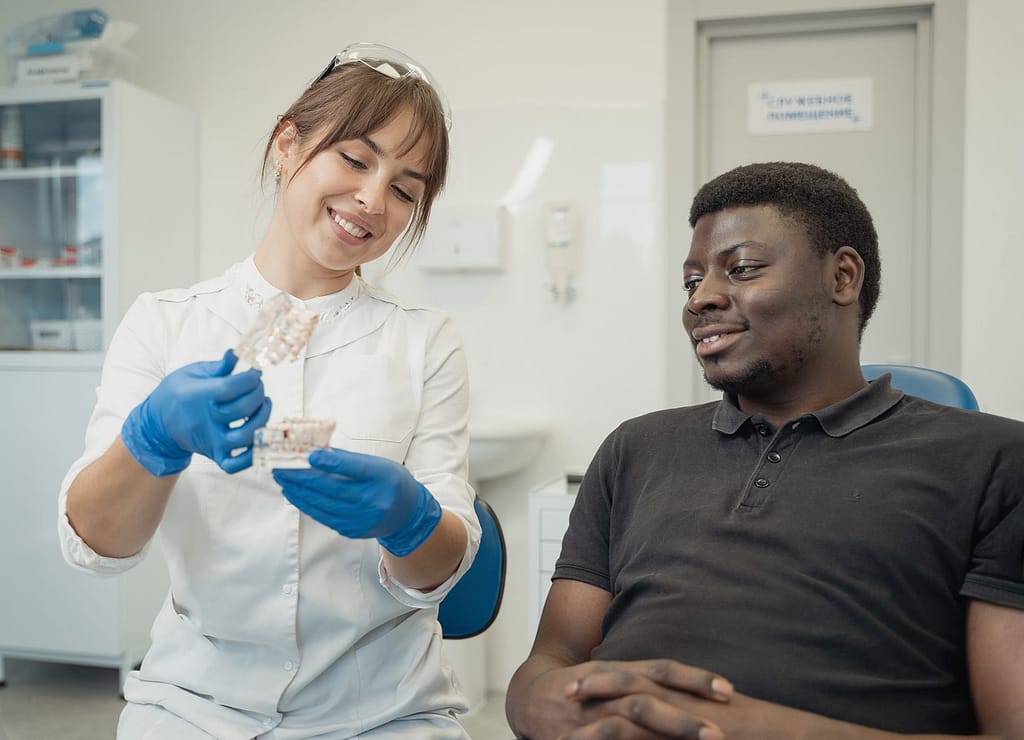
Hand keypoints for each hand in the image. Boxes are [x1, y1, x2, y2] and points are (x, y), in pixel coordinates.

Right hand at [121, 349, 271, 475]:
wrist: (157, 423)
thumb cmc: (177, 394)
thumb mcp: (192, 373)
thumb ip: (219, 366)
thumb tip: (239, 353)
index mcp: (195, 396)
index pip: (229, 388)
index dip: (249, 378)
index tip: (255, 372)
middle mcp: (203, 421)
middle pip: (241, 410)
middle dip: (257, 393)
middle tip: (258, 386)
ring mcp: (210, 441)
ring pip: (245, 437)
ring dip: (262, 418)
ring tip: (264, 404)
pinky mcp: (214, 454)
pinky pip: (235, 464)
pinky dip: (253, 455)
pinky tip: (261, 435)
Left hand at [272, 448, 441, 556]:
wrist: (406, 514)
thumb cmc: (390, 482)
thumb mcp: (377, 464)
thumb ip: (348, 460)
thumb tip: (316, 452)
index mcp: (383, 477)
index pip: (355, 468)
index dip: (332, 461)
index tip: (310, 455)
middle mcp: (373, 500)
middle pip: (332, 488)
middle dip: (302, 477)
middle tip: (281, 468)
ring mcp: (361, 518)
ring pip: (323, 504)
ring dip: (299, 492)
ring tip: (282, 480)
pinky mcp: (351, 530)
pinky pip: (324, 516)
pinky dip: (306, 504)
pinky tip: (295, 494)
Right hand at [523, 660, 730, 739]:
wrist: (528, 696)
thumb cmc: (579, 688)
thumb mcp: (614, 678)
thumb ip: (646, 685)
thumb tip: (688, 698)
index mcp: (621, 671)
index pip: (663, 670)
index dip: (695, 678)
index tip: (728, 689)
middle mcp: (608, 687)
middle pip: (652, 696)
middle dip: (687, 713)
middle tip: (722, 727)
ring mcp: (592, 712)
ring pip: (631, 721)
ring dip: (664, 732)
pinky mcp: (578, 735)